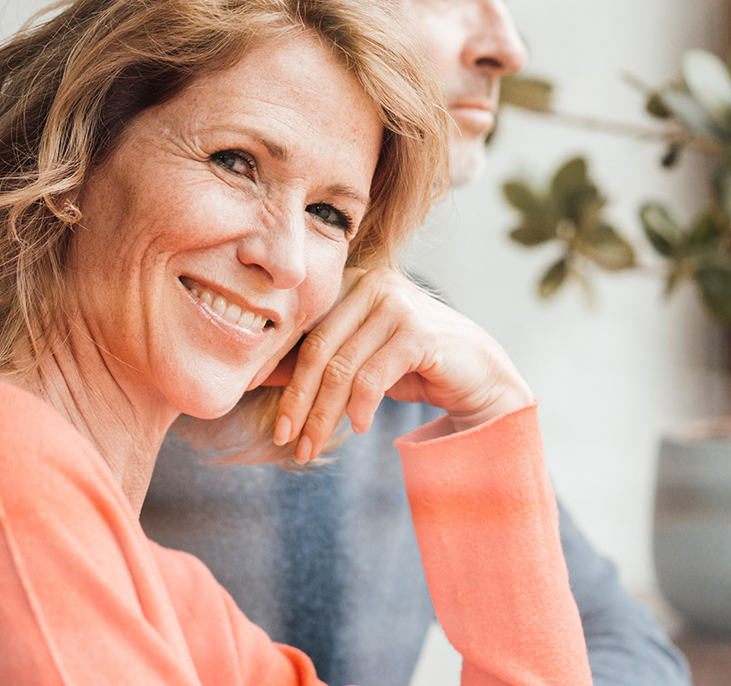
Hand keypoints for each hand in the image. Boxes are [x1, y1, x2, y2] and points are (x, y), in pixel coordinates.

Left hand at [254, 267, 532, 462]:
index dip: (275, 363)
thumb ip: (316, 362)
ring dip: (323, 414)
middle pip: (318, 348)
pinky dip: (360, 408)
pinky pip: (372, 377)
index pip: (304, 326)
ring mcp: (398, 305)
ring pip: (342, 368)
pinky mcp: (419, 332)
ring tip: (310, 446)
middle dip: (297, 399)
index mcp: (354, 283)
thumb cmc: (415, 367)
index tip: (250, 395)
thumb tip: (257, 374)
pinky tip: (358, 428)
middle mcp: (374, 283)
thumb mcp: (359, 362)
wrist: (480, 377)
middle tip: (284, 437)